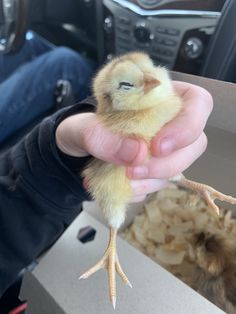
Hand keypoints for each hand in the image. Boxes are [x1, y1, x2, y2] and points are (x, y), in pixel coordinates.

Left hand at [56, 81, 212, 202]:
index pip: (197, 102)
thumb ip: (99, 134)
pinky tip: (119, 188)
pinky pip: (160, 185)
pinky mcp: (156, 171)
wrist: (73, 151)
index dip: (187, 125)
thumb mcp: (79, 127)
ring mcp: (165, 149)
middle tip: (133, 172)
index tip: (157, 146)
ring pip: (180, 168)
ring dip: (152, 180)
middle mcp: (168, 122)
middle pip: (195, 142)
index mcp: (157, 97)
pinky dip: (141, 190)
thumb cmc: (79, 128)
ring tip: (118, 181)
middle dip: (167, 163)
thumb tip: (138, 153)